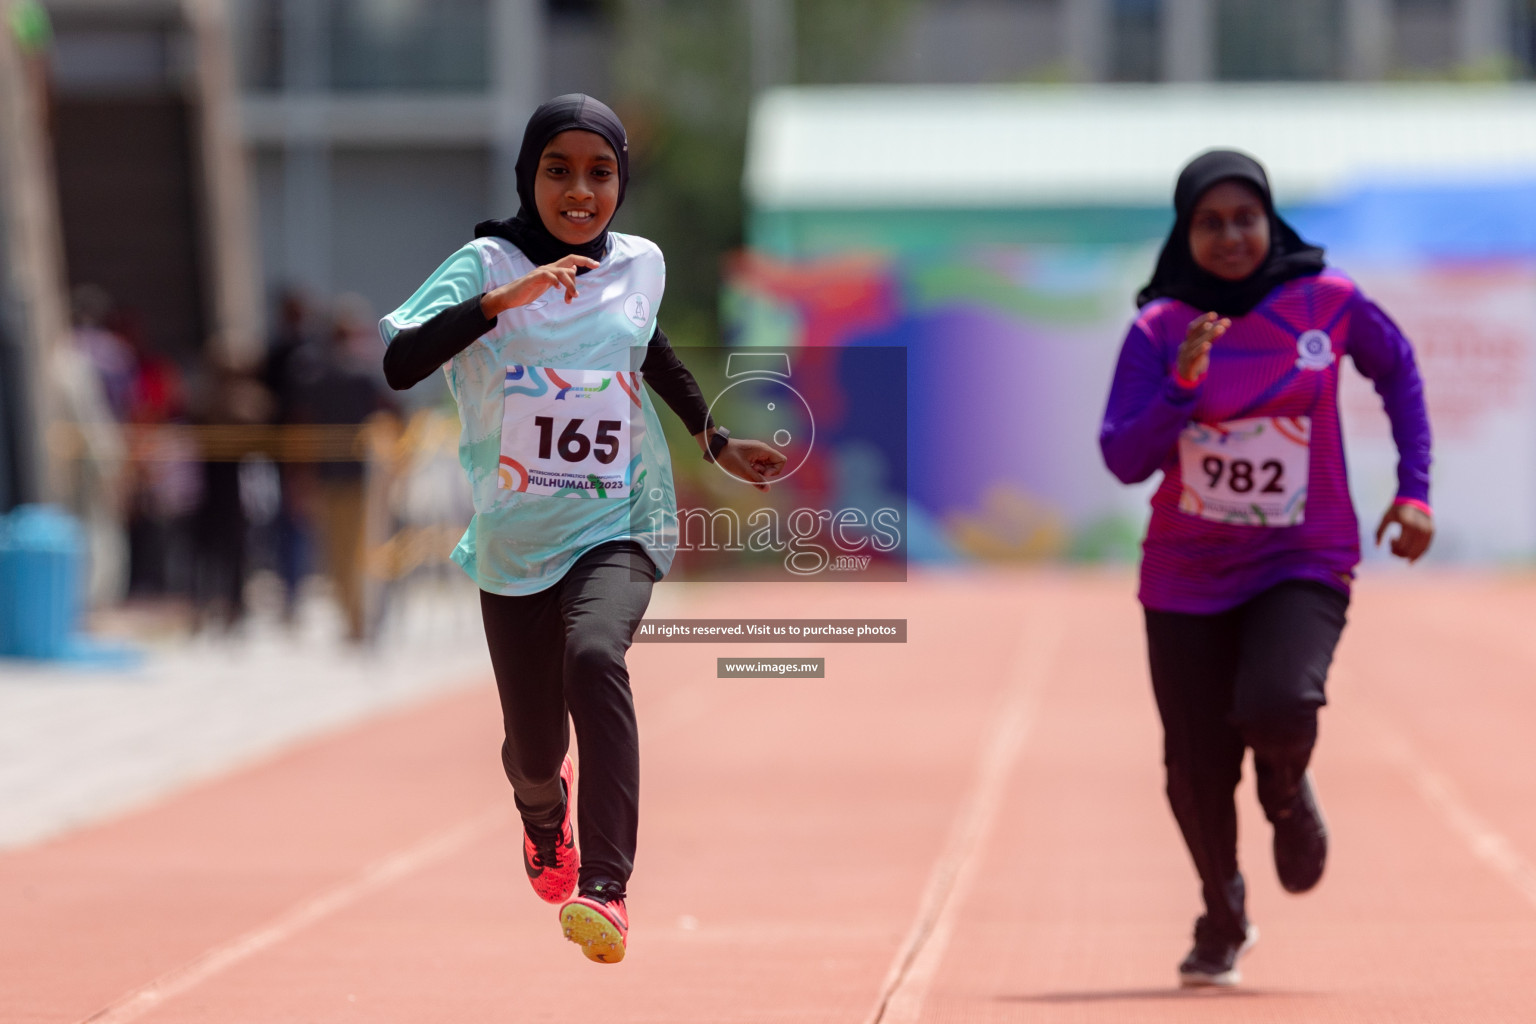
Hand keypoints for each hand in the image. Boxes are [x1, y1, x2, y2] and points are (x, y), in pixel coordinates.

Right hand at [481, 254, 599, 316]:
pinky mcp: (534, 278)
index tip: (597, 264)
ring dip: (570, 285)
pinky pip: (548, 275)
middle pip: (570, 264)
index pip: (572, 260)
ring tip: (571, 297)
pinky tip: (557, 290)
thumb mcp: (548, 284)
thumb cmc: (529, 290)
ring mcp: (541, 272)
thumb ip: (560, 277)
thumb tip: (573, 269)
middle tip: (576, 296)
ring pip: (562, 272)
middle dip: (577, 279)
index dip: (585, 260)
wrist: (510, 296)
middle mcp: (549, 268)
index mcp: (553, 269)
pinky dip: (555, 281)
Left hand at [713, 438, 786, 491]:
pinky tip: (745, 467)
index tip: (763, 473)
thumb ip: (756, 480)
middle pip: (774, 464)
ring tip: (747, 468)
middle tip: (752, 470)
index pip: (781, 460)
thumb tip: (767, 489)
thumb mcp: (743, 470)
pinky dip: (754, 469)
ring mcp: (757, 452)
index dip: (775, 470)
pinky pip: (759, 464)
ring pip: (766, 465)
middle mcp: (762, 449)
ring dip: (759, 471)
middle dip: (765, 471)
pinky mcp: (752, 454)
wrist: (717, 448)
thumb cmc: (729, 456)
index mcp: (763, 450)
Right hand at [1177, 312, 1229, 382]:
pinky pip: (1193, 356)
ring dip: (1209, 335)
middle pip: (1194, 332)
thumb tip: (1226, 321)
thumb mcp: (1203, 346)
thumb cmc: (1195, 359)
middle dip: (1206, 324)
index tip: (1214, 314)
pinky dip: (1200, 350)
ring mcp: (1185, 355)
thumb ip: (1212, 335)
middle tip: (1224, 321)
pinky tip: (1208, 345)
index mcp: (1188, 340)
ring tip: (1221, 329)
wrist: (1184, 378)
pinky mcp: (1188, 366)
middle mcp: (1185, 346)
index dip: (1202, 320)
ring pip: (1197, 343)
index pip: (1193, 327)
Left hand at [1375, 502, 1432, 562]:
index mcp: (1406, 523)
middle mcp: (1419, 527)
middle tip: (1394, 544)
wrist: (1415, 496)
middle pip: (1409, 550)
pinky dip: (1418, 555)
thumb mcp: (1385, 518)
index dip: (1393, 546)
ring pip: (1418, 551)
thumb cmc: (1397, 508)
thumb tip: (1377, 547)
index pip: (1400, 545)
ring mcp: (1427, 529)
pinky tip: (1410, 559)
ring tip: (1401, 548)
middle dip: (1399, 552)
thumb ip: (1379, 532)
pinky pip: (1426, 547)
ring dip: (1407, 555)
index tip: (1391, 538)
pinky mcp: (1432, 531)